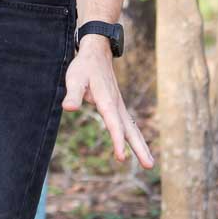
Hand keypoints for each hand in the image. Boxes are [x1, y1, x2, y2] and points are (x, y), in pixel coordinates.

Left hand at [63, 42, 154, 168]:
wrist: (97, 52)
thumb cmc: (84, 66)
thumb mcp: (74, 78)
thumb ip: (73, 94)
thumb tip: (69, 108)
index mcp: (107, 101)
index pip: (114, 125)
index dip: (117, 141)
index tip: (121, 158)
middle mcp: (117, 105)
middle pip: (130, 131)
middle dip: (139, 149)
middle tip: (149, 166)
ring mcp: (119, 106)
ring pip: (132, 129)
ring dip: (141, 146)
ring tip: (149, 164)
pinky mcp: (117, 107)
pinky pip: (128, 125)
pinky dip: (135, 138)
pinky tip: (138, 147)